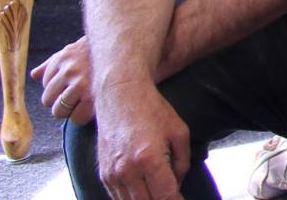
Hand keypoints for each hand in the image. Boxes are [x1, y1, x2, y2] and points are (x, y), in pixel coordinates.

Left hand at [32, 36, 94, 124]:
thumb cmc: (99, 55)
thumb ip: (53, 63)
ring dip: (69, 111)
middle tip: (77, 97)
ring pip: (59, 111)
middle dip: (60, 101)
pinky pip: (76, 118)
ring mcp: (80, 84)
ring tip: (84, 104)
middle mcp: (69, 70)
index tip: (73, 84)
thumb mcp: (74, 52)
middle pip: (48, 100)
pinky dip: (82, 117)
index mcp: (62, 58)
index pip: (45, 84)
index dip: (58, 88)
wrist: (128, 50)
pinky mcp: (92, 97)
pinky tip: (92, 108)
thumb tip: (34, 75)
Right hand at [92, 78, 190, 199]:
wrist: (120, 97)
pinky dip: (132, 199)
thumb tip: (178, 186)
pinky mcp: (104, 175)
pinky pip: (118, 197)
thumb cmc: (153, 111)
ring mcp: (112, 175)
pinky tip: (145, 193)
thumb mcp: (179, 133)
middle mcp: (127, 171)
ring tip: (160, 193)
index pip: (165, 196)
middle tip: (173, 197)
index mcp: (150, 160)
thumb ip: (182, 163)